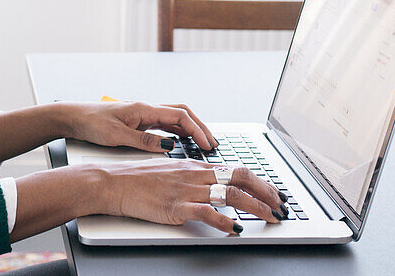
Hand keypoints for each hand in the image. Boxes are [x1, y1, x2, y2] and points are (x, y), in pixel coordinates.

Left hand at [62, 100, 217, 151]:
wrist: (74, 117)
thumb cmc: (91, 124)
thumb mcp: (117, 136)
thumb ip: (143, 141)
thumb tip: (168, 146)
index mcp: (143, 109)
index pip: (179, 116)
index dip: (196, 130)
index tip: (207, 145)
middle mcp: (146, 109)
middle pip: (182, 113)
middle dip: (200, 127)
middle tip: (213, 144)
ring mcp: (143, 114)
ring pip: (175, 118)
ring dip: (191, 129)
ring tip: (204, 144)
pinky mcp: (139, 121)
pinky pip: (165, 124)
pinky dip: (178, 131)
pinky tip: (183, 142)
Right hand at [94, 158, 288, 234]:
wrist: (114, 183)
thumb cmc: (138, 180)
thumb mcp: (171, 173)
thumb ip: (193, 178)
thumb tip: (213, 187)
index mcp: (196, 166)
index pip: (236, 169)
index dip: (260, 181)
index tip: (274, 193)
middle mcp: (196, 174)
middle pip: (240, 178)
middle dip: (266, 192)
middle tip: (280, 205)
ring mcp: (187, 190)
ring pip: (230, 194)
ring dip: (255, 207)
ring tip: (269, 218)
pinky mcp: (176, 206)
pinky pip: (207, 213)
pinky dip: (225, 222)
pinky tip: (235, 229)